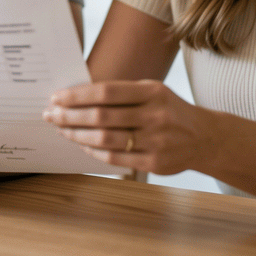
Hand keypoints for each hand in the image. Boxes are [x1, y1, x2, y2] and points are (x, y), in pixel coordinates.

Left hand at [43, 80, 212, 175]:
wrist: (204, 137)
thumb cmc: (169, 110)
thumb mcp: (153, 92)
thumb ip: (122, 93)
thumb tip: (78, 96)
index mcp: (152, 92)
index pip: (106, 92)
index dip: (77, 96)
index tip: (56, 97)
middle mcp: (155, 116)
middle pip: (101, 116)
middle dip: (70, 116)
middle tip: (50, 115)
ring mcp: (156, 141)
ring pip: (105, 139)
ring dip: (77, 135)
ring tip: (62, 129)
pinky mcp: (154, 163)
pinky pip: (114, 158)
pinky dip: (93, 150)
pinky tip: (82, 144)